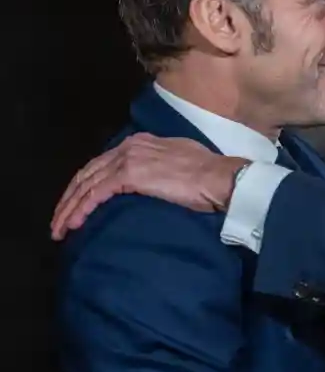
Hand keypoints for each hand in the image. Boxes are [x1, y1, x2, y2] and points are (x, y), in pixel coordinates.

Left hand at [50, 133, 246, 239]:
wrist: (219, 178)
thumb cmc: (208, 175)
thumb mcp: (179, 163)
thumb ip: (159, 166)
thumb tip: (153, 180)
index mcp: (139, 142)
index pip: (101, 164)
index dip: (84, 185)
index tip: (75, 205)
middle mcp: (128, 146)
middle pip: (87, 174)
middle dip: (69, 199)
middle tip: (58, 221)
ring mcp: (127, 159)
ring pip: (86, 185)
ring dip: (69, 209)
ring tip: (59, 229)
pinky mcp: (128, 175)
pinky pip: (95, 194)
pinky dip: (81, 210)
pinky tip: (73, 224)